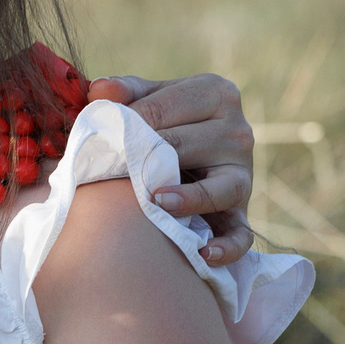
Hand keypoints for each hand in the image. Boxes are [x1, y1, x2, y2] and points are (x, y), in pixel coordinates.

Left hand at [85, 73, 254, 263]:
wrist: (194, 160)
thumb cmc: (166, 124)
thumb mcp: (151, 100)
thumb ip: (127, 92)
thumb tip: (99, 90)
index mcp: (216, 93)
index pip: (167, 105)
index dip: (130, 120)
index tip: (102, 134)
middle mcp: (238, 131)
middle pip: (188, 144)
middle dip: (148, 158)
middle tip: (113, 170)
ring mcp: (244, 175)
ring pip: (225, 187)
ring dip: (191, 198)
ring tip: (157, 201)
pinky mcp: (243, 214)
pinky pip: (242, 234)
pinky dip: (228, 246)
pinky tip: (203, 253)